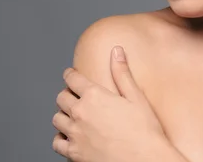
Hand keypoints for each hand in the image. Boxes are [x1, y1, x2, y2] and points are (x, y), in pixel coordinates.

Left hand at [52, 46, 166, 161]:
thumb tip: (116, 51)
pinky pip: (57, 143)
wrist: (145, 161)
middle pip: (62, 98)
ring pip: (57, 119)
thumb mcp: (136, 97)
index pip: (72, 79)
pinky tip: (70, 137)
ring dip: (63, 115)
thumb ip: (122, 73)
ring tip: (72, 115)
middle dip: (67, 94)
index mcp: (95, 96)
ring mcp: (75, 134)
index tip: (70, 74)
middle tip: (74, 95)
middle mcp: (80, 113)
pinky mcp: (74, 153)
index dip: (70, 74)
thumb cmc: (144, 131)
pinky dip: (61, 138)